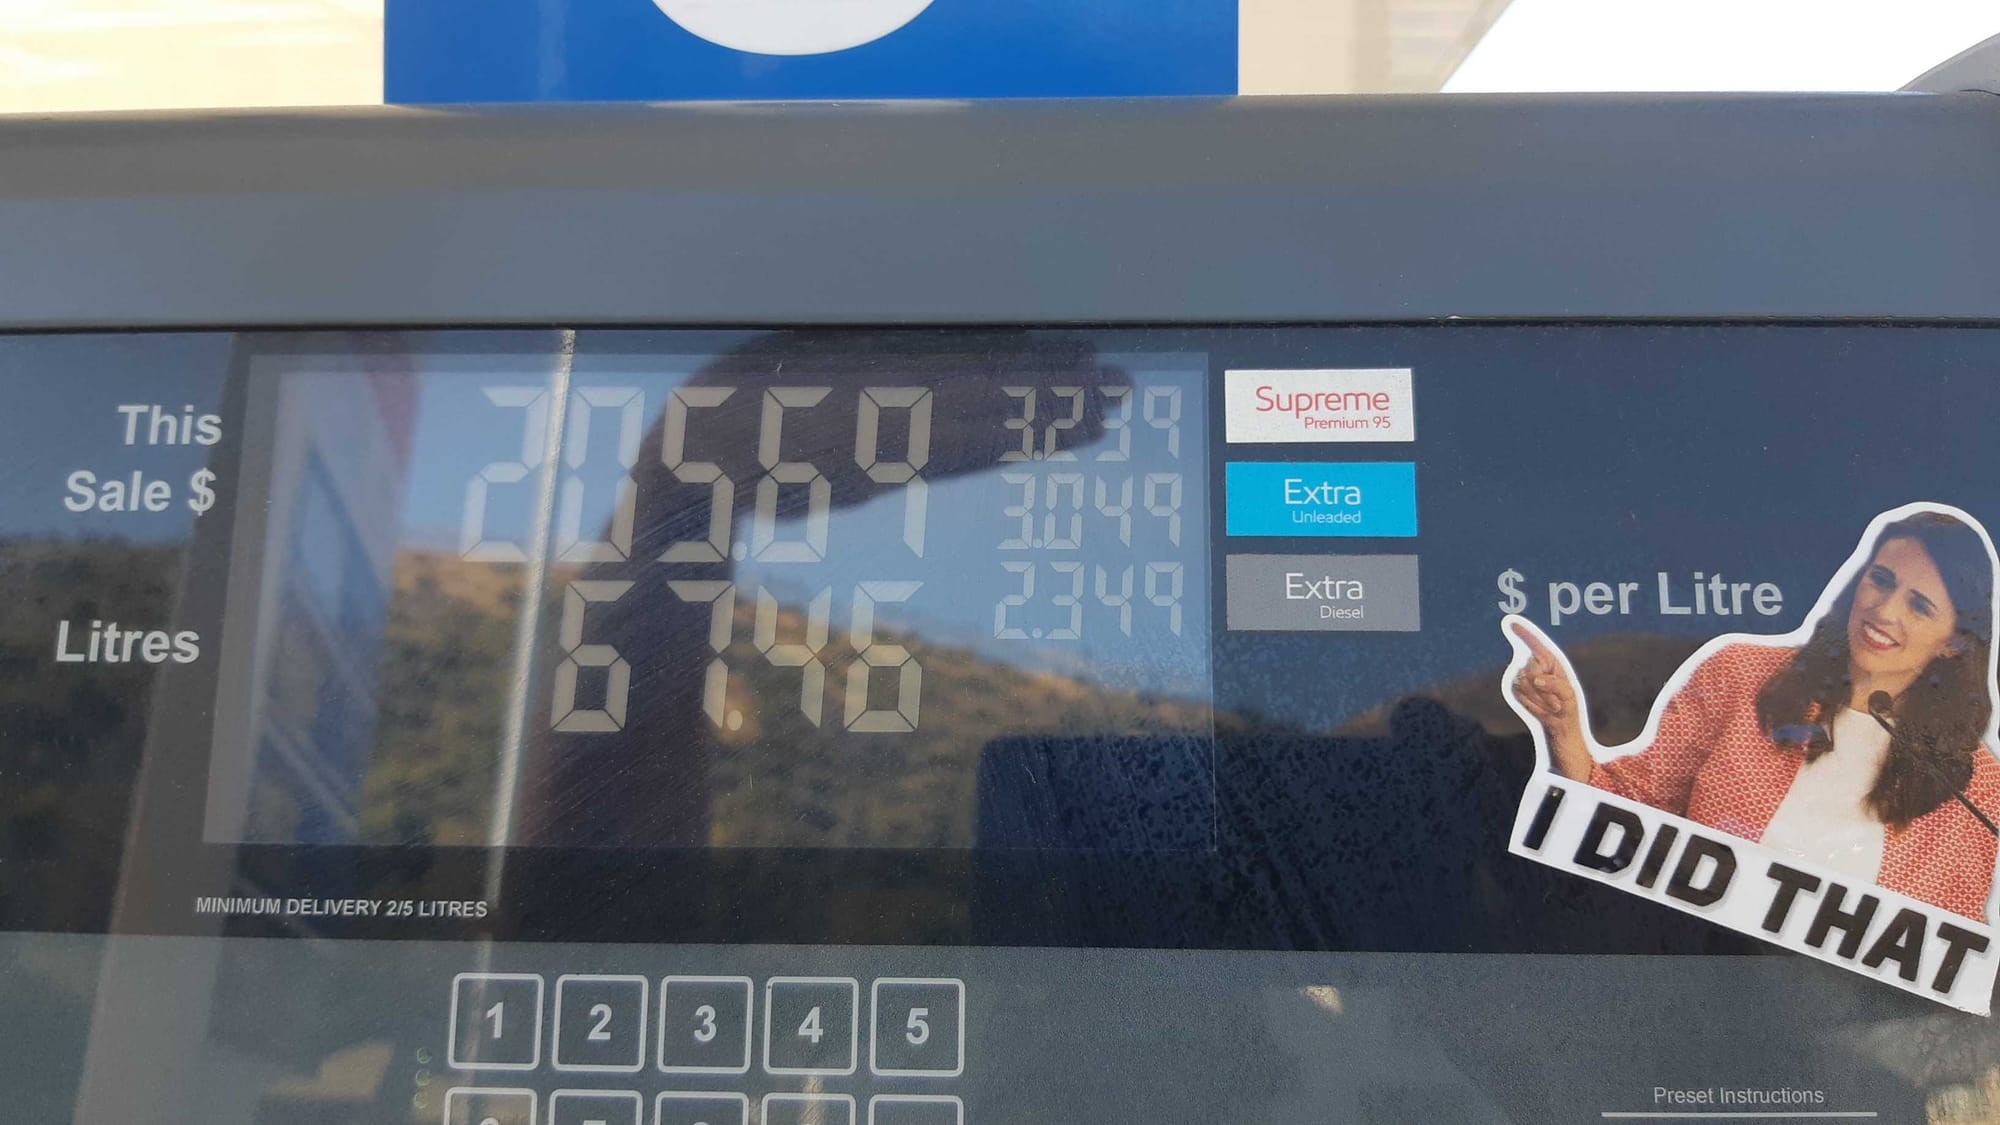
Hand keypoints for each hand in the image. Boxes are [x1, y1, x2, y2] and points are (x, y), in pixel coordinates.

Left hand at [1506, 620, 1592, 779]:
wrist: (1568, 742)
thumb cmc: (1552, 721)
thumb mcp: (1536, 701)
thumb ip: (1529, 684)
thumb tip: (1521, 674)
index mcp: (1554, 673)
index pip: (1539, 649)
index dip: (1526, 635)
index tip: (1511, 621)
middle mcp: (1561, 676)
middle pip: (1530, 667)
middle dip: (1527, 687)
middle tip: (1541, 705)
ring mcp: (1566, 688)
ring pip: (1533, 679)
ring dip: (1532, 699)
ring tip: (1545, 711)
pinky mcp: (1569, 700)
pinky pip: (1551, 686)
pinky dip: (1546, 690)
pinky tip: (1550, 705)